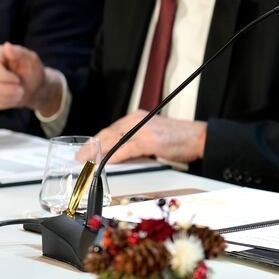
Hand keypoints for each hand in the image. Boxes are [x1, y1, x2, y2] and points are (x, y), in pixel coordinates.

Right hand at [0, 43, 59, 114]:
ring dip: (7, 97)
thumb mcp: (30, 60)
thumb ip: (19, 53)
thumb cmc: (32, 71)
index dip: (5, 77)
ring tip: (19, 94)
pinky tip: (12, 98)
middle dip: (7, 90)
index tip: (18, 80)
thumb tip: (7, 46)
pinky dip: (3, 104)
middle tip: (21, 90)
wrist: (33, 87)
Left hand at [93, 110, 207, 163]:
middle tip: (79, 157)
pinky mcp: (150, 140)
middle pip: (108, 133)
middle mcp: (138, 120)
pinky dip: (114, 155)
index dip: (96, 140)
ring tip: (87, 160)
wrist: (200, 137)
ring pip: (114, 140)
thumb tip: (120, 154)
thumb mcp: (153, 136)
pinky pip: (126, 148)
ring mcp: (143, 129)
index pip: (110, 129)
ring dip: (98, 152)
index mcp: (138, 117)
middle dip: (92, 146)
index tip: (85, 150)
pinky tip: (105, 161)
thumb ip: (137, 141)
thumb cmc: (181, 139)